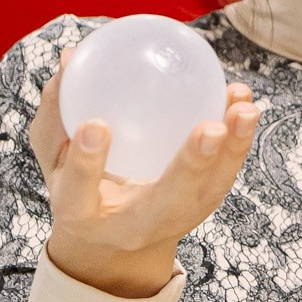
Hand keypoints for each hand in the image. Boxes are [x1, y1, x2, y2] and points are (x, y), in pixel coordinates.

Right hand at [34, 51, 257, 298]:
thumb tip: (72, 56)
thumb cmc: (81, 188)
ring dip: (233, 148)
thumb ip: (58, 115)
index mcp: (83, 215)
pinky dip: (238, 140)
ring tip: (244, 107)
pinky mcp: (202, 205)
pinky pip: (225, 172)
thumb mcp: (56, 160)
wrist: (116, 245)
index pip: (80, 192)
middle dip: (192, 167)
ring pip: (210, 188)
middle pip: (167, 200)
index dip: (87, 164)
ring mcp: (175, 219)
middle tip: (210, 128)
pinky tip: (243, 102)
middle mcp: (133, 225)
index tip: (96, 125)